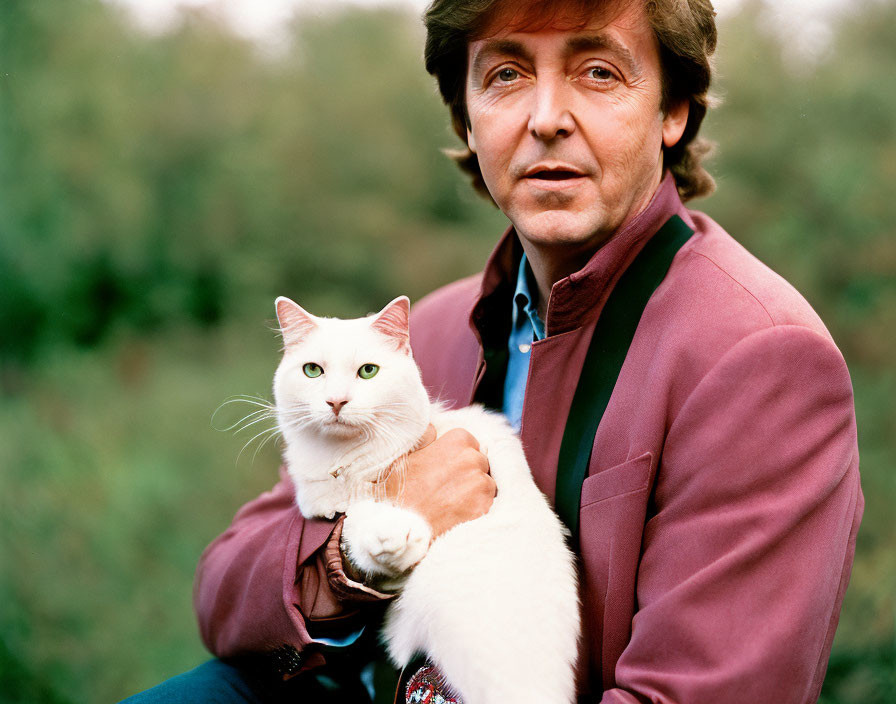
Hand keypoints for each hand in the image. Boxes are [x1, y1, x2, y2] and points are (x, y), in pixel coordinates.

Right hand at [380, 426, 494, 538]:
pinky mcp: (485, 508)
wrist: (399, 528)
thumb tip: (434, 430)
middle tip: (448, 488)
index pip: (470, 443)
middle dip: (469, 474)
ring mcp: (482, 484)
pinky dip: (477, 510)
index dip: (458, 457)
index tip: (447, 468)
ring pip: (487, 485)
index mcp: (457, 440)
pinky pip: (488, 505)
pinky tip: (458, 516)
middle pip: (481, 463)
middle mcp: (473, 459)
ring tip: (452, 503)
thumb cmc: (397, 492)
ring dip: (475, 492)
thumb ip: (424, 438)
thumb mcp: (403, 456)